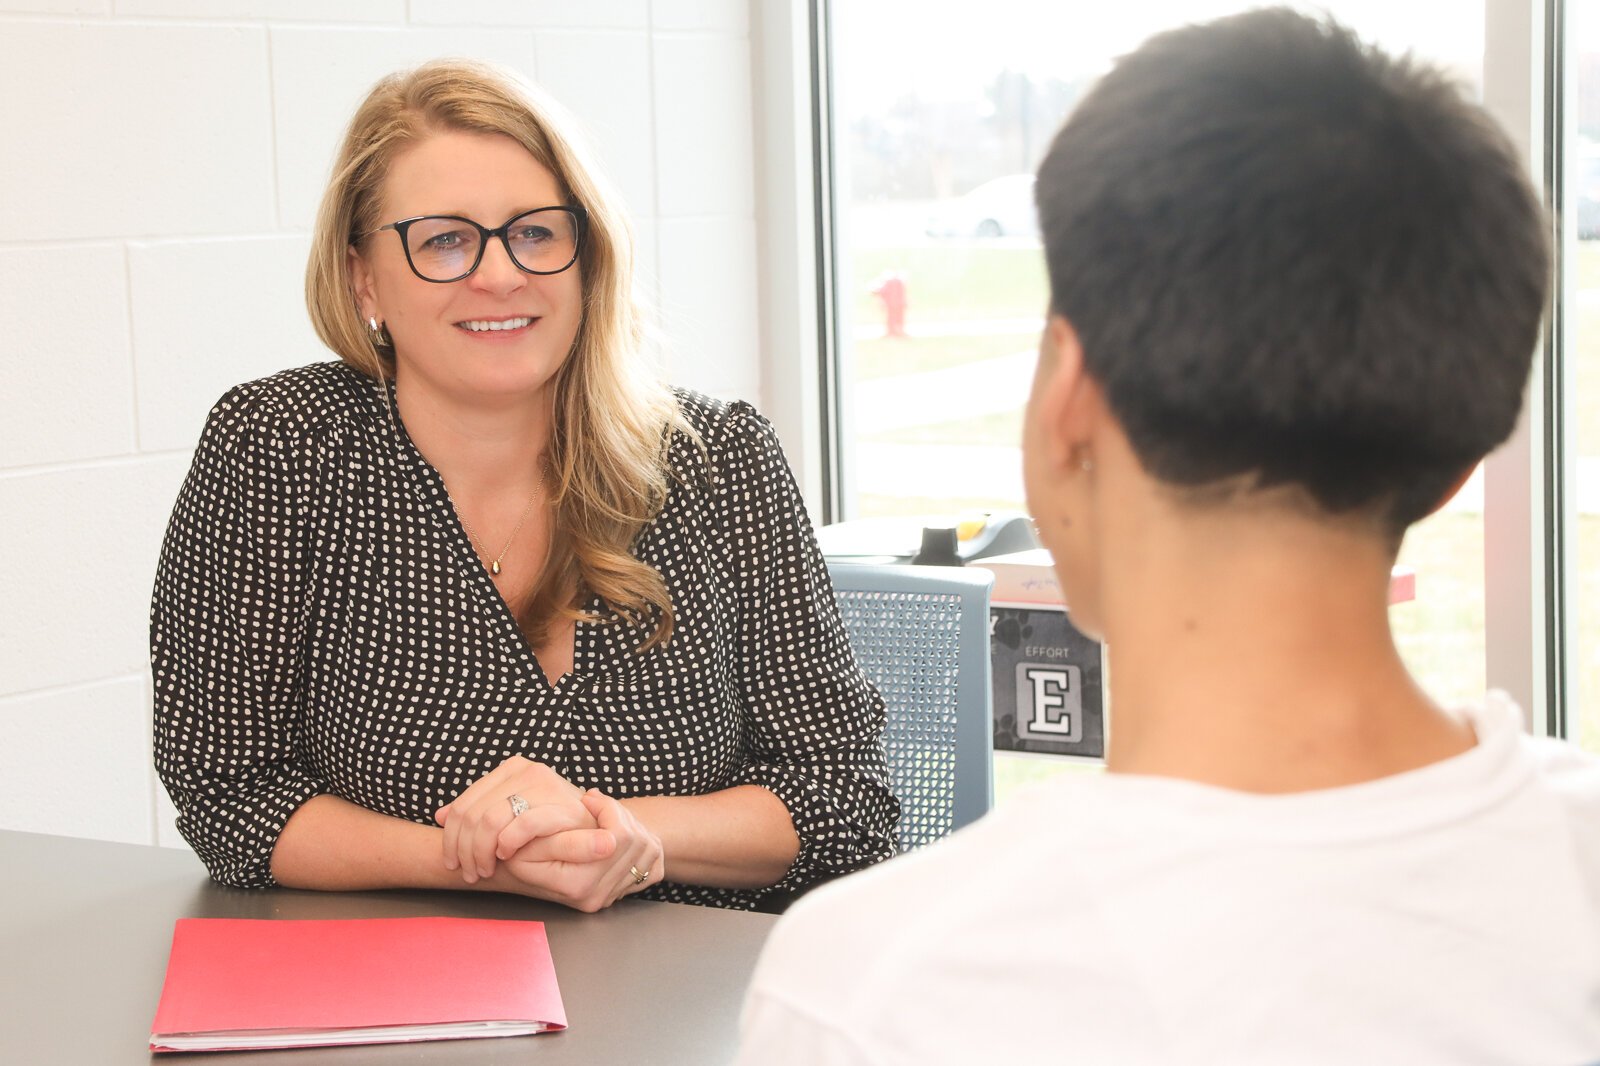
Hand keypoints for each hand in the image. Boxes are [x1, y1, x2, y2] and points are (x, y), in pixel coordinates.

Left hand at [434, 757, 589, 883]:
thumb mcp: (515, 814)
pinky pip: (519, 822)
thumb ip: (482, 812)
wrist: (601, 826)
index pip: (462, 804)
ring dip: (480, 852)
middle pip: (470, 813)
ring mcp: (542, 782)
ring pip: (488, 819)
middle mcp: (525, 770)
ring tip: (483, 870)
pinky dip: (506, 842)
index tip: (452, 861)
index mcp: (511, 769)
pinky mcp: (558, 801)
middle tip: (468, 872)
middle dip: (463, 849)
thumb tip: (438, 816)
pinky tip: (504, 856)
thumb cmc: (555, 825)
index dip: (450, 837)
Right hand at [498, 789, 664, 912]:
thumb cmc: (523, 849)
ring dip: (627, 822)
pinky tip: (612, 832)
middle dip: (617, 812)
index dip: (606, 808)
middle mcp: (597, 897)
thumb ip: (566, 841)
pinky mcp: (624, 890)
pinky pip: (650, 857)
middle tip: (594, 802)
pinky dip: (637, 837)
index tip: (588, 800)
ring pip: (645, 845)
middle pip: (635, 839)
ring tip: (601, 815)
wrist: (518, 868)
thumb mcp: (534, 842)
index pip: (617, 837)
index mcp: (578, 885)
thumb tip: (608, 842)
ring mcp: (612, 896)